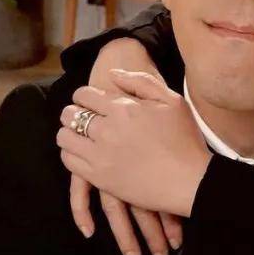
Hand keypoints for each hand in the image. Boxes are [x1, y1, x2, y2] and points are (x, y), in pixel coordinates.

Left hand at [68, 38, 184, 254]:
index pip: (84, 95)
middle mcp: (106, 130)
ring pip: (65, 138)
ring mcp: (100, 155)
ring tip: (80, 134)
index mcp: (123, 108)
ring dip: (69, 132)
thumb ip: (141, 82)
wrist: (188, 180)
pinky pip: (69, 162)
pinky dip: (71, 154)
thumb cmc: (184, 138)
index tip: (89, 100)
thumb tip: (112, 74)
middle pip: (70, 114)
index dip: (83, 95)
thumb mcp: (171, 100)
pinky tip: (83, 152)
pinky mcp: (99, 177)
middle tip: (82, 115)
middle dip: (73, 111)